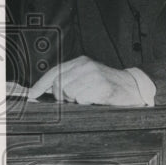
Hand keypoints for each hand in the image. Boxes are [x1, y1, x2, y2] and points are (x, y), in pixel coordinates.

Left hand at [27, 55, 146, 105]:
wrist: (133, 87)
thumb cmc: (108, 84)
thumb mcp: (87, 77)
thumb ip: (68, 80)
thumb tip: (46, 90)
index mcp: (81, 62)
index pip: (55, 72)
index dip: (41, 84)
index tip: (32, 94)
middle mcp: (86, 66)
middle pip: (60, 85)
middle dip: (64, 96)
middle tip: (77, 98)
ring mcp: (94, 75)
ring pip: (70, 93)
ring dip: (77, 100)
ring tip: (89, 97)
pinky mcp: (102, 86)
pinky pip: (83, 99)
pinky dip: (87, 103)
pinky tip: (96, 99)